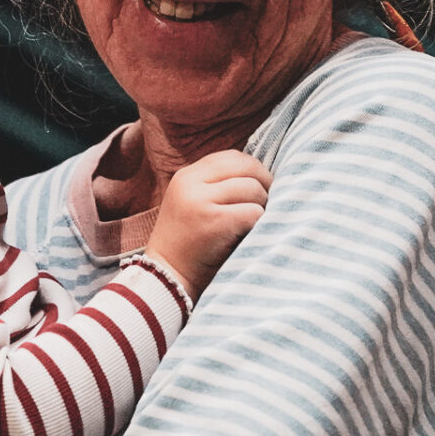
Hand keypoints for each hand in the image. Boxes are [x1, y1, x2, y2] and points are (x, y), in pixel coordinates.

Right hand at [145, 150, 271, 297]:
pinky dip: (261, 223)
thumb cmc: (189, 245)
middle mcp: (190, 183)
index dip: (253, 170)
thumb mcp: (194, 204)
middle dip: (265, 184)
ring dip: (263, 206)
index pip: (232, 157)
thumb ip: (218, 185)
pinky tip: (253, 235)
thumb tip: (265, 175)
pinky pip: (253, 212)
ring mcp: (200, 201)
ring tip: (257, 223)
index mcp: (186, 176)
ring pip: (253, 188)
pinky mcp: (213, 221)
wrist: (166, 278)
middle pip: (246, 167)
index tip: (261, 189)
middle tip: (268, 205)